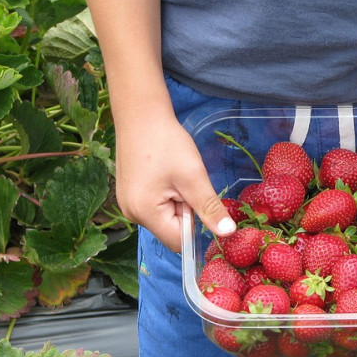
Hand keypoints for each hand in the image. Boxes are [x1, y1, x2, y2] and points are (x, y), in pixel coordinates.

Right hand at [114, 108, 235, 251]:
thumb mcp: (193, 176)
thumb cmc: (166, 142)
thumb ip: (209, 208)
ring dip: (178, 203)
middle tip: (187, 183)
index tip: (200, 201)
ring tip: (176, 177)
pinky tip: (167, 176)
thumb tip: (228, 233)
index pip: (179, 241)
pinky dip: (168, 196)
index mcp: (144, 213)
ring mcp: (128, 205)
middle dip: (186, 212)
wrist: (140, 115)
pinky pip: (157, 207)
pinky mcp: (130, 196)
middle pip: (172, 230)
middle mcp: (132, 215)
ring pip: (166, 218)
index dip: (196, 227)